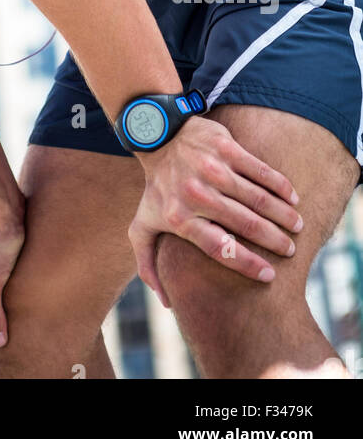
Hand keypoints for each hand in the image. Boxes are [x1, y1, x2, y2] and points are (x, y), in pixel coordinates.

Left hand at [128, 115, 301, 305]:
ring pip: (258, 198)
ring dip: (283, 215)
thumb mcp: (142, 225)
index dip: (247, 264)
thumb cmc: (155, 188)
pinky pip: (260, 170)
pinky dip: (281, 186)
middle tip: (289, 250)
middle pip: (246, 224)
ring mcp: (212, 169)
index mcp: (179, 217)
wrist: (156, 135)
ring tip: (296, 227)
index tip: (269, 275)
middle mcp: (197, 194)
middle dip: (274, 241)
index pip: (220, 248)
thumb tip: (167, 303)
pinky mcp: (225, 147)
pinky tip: (293, 198)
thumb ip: (148, 263)